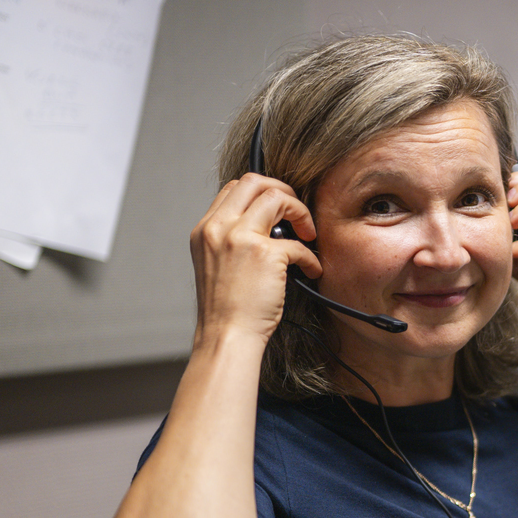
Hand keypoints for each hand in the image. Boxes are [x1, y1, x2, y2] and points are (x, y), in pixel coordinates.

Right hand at [189, 173, 319, 346]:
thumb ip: (232, 242)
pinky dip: (311, 257)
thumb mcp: (216, 266)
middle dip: (283, 191)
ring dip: (301, 212)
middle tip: (298, 212)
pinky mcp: (265, 254)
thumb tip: (267, 229)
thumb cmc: (227, 310)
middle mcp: (219, 228)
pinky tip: (311, 270)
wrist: (227, 336)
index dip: (260, 192)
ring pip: (277, 197)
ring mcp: (241, 238)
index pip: (233, 189)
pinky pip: (298, 244)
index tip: (278, 209)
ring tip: (309, 234)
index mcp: (206, 230)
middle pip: (254, 181)